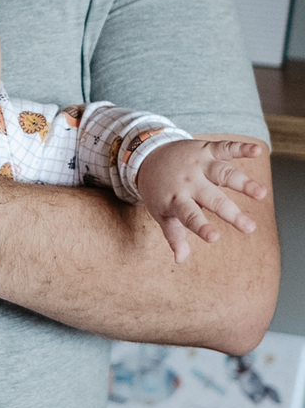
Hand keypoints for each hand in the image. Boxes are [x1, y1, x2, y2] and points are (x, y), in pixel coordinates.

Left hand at [134, 138, 267, 262]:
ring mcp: (198, 164)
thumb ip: (174, 235)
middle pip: (213, 198)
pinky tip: (257, 151)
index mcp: (175, 199)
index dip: (201, 227)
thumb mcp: (160, 213)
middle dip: (231, 213)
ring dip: (243, 183)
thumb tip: (180, 259)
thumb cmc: (158, 190)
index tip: (214, 238)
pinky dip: (241, 148)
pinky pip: (225, 148)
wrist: (146, 154)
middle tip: (249, 228)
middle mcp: (188, 181)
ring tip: (261, 194)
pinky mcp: (206, 149)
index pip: (189, 216)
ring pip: (223, 173)